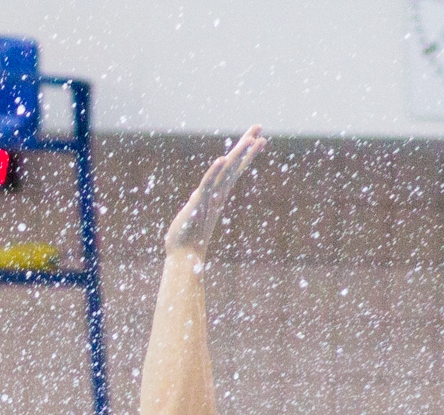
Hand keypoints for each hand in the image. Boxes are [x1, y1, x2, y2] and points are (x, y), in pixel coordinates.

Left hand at [165, 126, 266, 259]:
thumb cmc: (187, 239)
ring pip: (225, 172)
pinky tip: (221, 159)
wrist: (184, 257)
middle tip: (259, 129)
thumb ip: (200, 204)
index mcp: (218, 195)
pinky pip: (208, 185)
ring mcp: (210, 199)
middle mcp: (217, 195)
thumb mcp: (196, 213)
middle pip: (234, 166)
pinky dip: (214, 172)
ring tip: (251, 139)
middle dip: (245, 147)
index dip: (245, 154)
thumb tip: (199, 195)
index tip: (258, 139)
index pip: (233, 170)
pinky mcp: (198, 204)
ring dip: (238, 155)